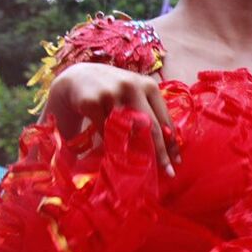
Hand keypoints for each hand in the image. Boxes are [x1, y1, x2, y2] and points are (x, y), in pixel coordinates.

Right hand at [44, 62, 180, 174]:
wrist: (74, 79)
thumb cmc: (111, 92)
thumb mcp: (133, 96)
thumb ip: (148, 113)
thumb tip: (169, 143)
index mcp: (148, 85)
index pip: (164, 118)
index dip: (172, 142)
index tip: (177, 161)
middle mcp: (132, 86)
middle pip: (151, 126)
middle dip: (161, 152)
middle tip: (168, 172)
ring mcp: (111, 93)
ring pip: (127, 130)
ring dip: (135, 152)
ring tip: (140, 168)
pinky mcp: (92, 101)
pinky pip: (105, 132)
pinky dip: (111, 146)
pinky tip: (113, 155)